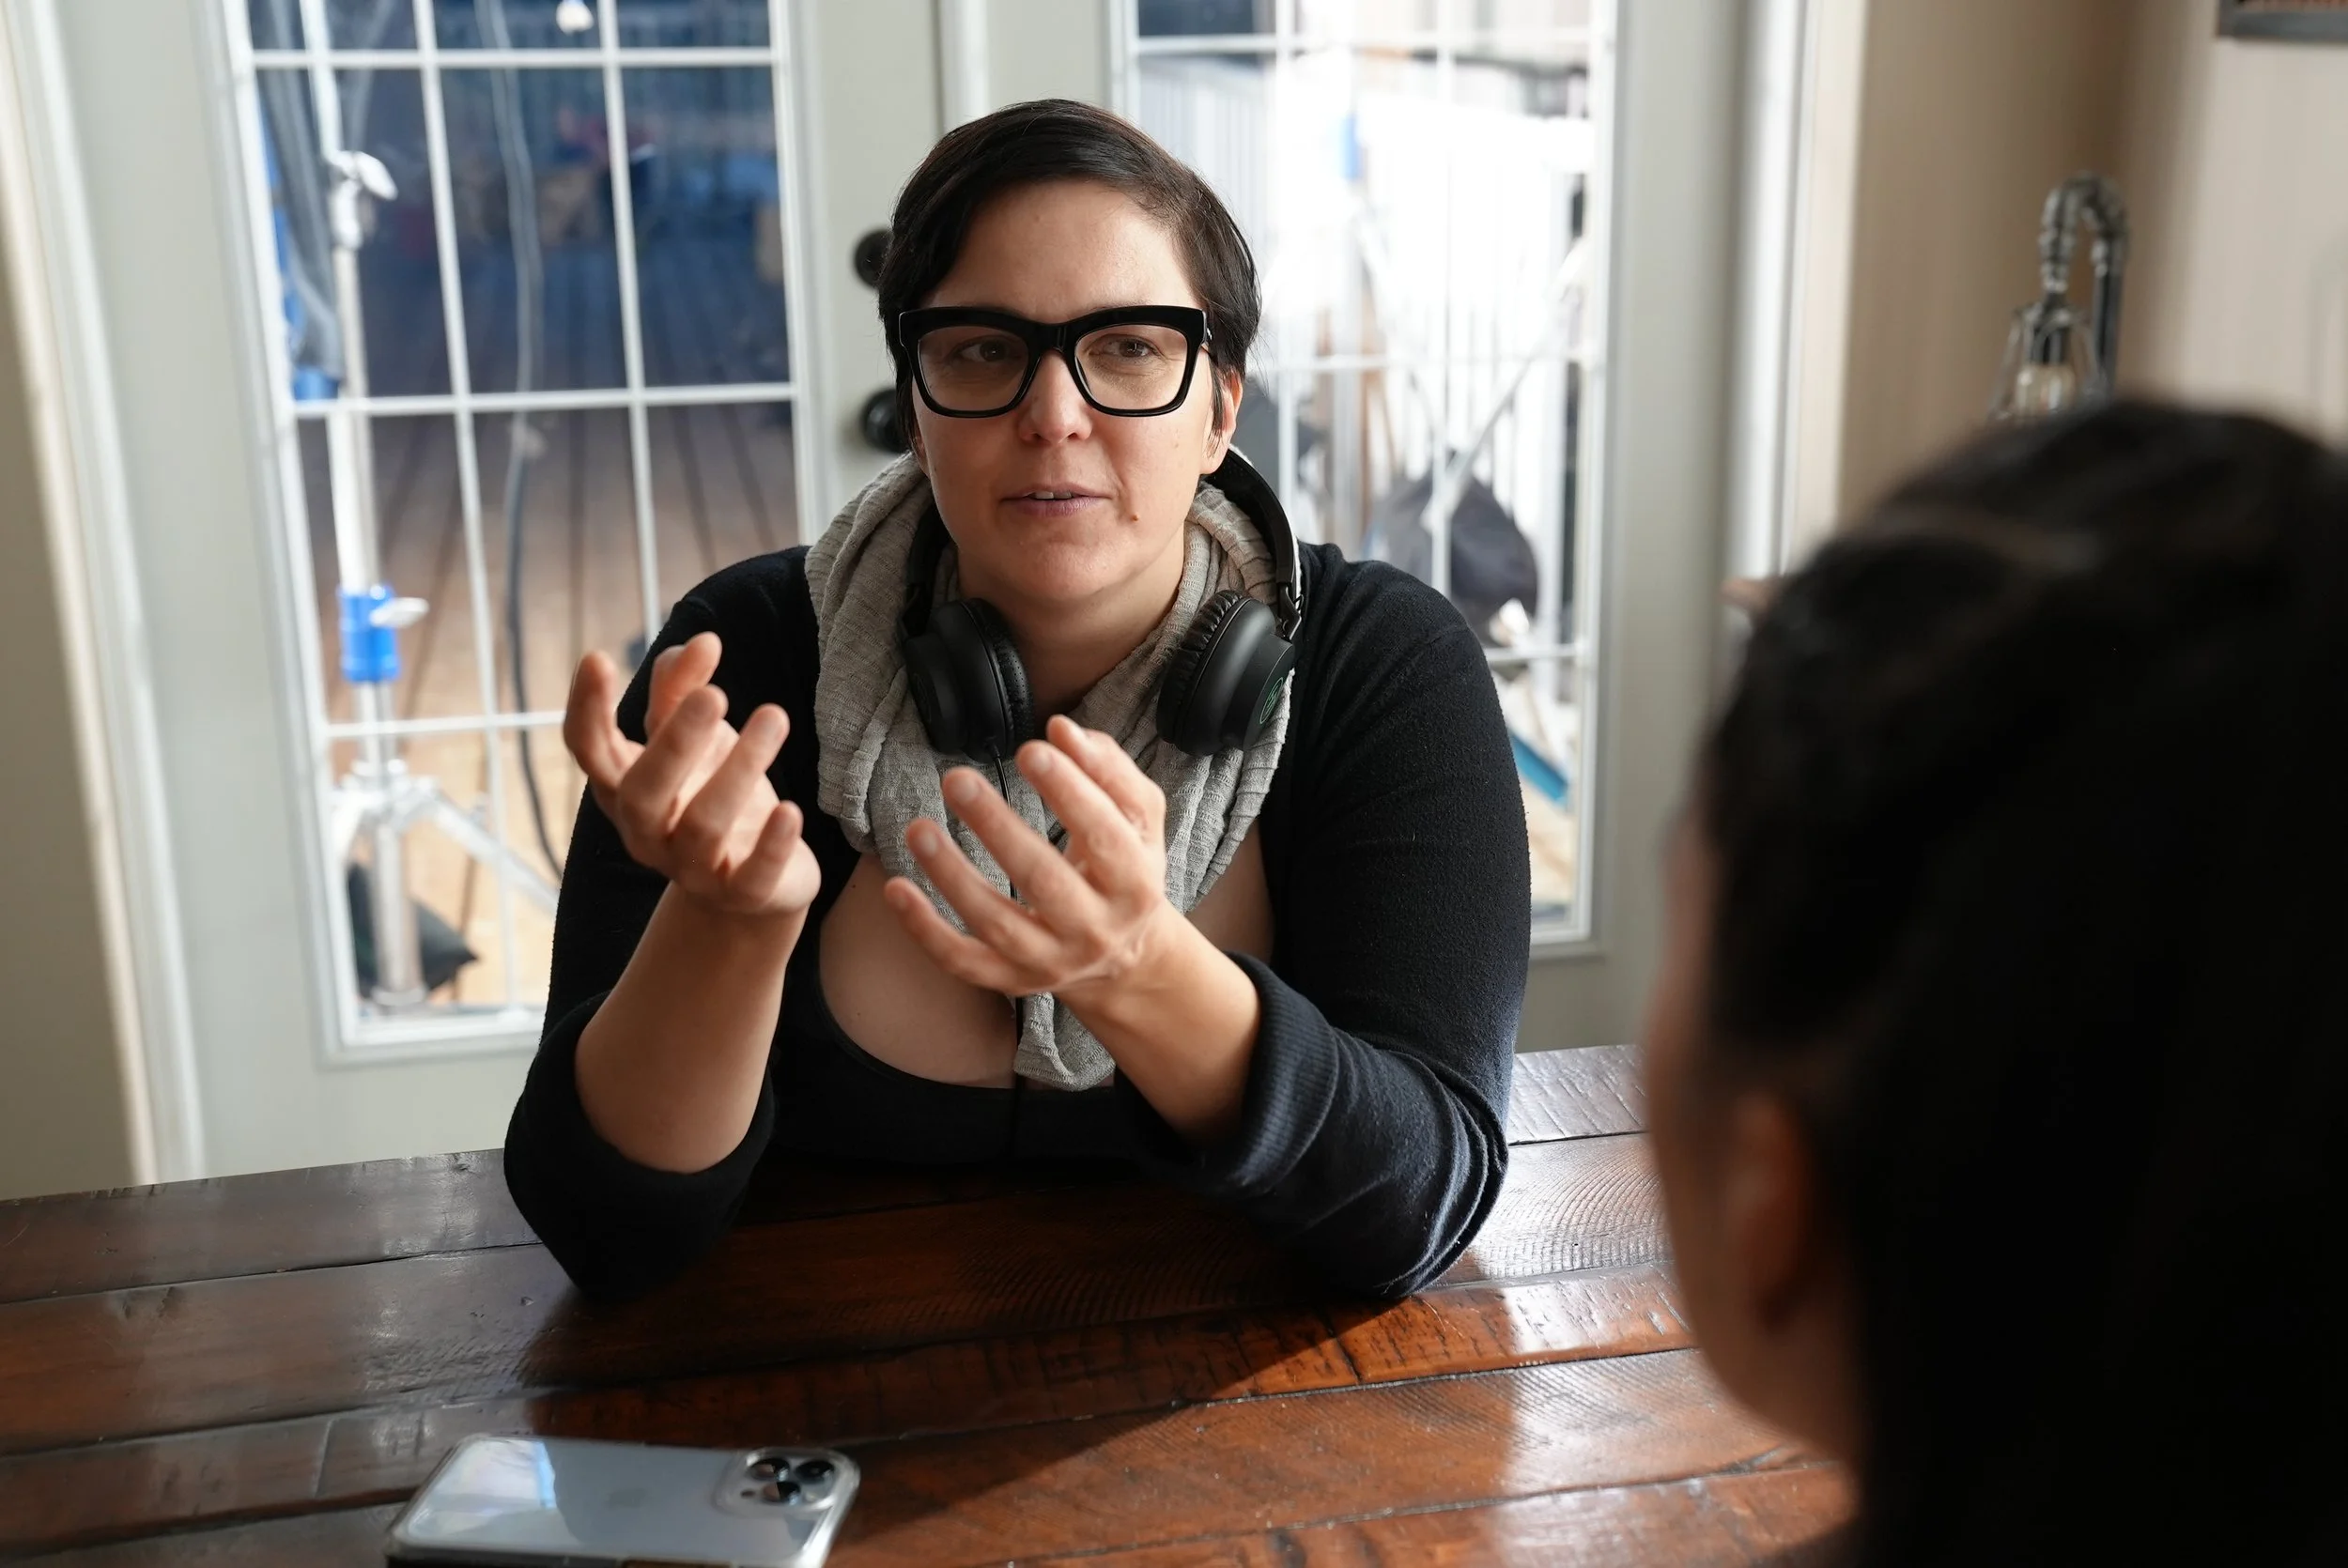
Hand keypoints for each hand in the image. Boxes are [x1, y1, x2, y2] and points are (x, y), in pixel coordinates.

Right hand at [563, 632, 819, 921]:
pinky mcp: (741, 896)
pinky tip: (791, 810)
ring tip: (774, 716)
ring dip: (741, 768)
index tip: (597, 658)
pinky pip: (750, 877)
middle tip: (715, 695)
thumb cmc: (711, 791)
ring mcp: (691, 869)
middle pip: (642, 793)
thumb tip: (701, 641)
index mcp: (624, 787)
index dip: (587, 709)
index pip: (589, 750)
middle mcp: (647, 832)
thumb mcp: (696, 739)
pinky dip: (771, 845)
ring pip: (704, 826)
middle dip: (675, 742)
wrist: (753, 886)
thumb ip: (686, 690)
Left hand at [884, 715, 1184, 1003]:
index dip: (1070, 792)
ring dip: (952, 876)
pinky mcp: (1012, 980)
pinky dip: (926, 930)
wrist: (1125, 957)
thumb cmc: (1124, 869)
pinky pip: (963, 961)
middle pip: (1045, 881)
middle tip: (958, 780)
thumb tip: (1062, 731)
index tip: (1031, 749)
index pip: (1104, 836)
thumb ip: (1109, 770)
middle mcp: (1096, 930)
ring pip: (997, 923)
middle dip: (999, 829)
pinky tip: (896, 888)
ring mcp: (1051, 961)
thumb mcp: (1139, 820)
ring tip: (918, 828)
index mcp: (1136, 885)